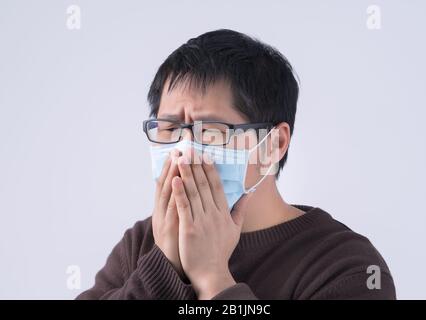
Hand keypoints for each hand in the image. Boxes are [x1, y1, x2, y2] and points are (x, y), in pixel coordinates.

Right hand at [151, 149, 185, 278]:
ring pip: (168, 191)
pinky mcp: (171, 226)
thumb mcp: (178, 223)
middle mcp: (162, 210)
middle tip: (181, 146)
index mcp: (166, 208)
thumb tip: (190, 193)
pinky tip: (177, 180)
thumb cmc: (178, 244)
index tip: (180, 149)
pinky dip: (175, 193)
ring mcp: (165, 217)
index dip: (174, 165)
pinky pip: (173, 207)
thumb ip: (183, 207)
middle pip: (168, 182)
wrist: (172, 266)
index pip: (171, 182)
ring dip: (173, 173)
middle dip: (175, 164)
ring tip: (179, 157)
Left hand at [172, 148, 249, 298]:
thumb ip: (240, 210)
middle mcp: (214, 214)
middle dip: (196, 166)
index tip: (205, 156)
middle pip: (204, 185)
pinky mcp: (189, 229)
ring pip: (193, 192)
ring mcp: (201, 221)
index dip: (210, 170)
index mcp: (223, 213)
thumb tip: (249, 193)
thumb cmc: (221, 251)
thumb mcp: (235, 229)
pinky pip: (184, 207)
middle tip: (190, 149)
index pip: (217, 186)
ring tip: (181, 158)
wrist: (212, 272)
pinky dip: (179, 192)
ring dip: (187, 174)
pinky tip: (174, 180)